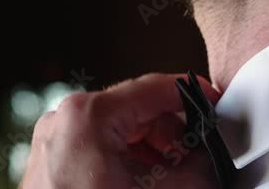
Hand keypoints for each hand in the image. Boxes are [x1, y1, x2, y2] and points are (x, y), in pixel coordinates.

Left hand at [20, 73, 221, 188]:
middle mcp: (65, 120)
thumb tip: (210, 156)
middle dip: (173, 136)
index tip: (216, 106)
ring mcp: (54, 140)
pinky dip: (128, 162)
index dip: (193, 97)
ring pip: (119, 131)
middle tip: (200, 159)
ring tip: (174, 179)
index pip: (154, 89)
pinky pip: (100, 148)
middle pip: (137, 111)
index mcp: (88, 116)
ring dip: (152, 152)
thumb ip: (194, 169)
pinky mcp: (52, 162)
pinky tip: (147, 185)